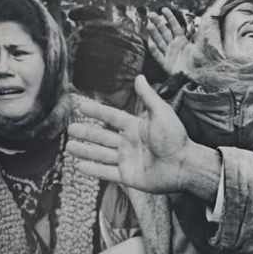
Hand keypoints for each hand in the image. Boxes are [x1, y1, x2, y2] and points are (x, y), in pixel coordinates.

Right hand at [67, 75, 199, 194]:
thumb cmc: (175, 138)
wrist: (183, 165)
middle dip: (86, 132)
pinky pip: (106, 172)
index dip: (96, 110)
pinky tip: (78, 166)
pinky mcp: (128, 176)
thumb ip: (148, 96)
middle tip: (69, 129)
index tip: (80, 105)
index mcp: (136, 127)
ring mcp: (127, 160)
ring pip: (101, 154)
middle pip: (102, 136)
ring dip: (85, 150)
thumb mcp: (161, 113)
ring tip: (69, 146)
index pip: (111, 116)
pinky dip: (92, 170)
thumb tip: (139, 77)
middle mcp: (129, 143)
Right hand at [147, 7, 196, 75]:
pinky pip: (158, 55)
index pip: (174, 26)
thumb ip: (202, 33)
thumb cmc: (201, 62)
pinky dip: (154, 49)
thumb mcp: (202, 45)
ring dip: (154, 33)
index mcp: (182, 41)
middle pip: (164, 32)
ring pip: (159, 41)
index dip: (169, 17)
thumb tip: (207, 20)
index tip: (164, 9)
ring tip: (148, 25)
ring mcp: (169, 54)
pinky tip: (150, 42)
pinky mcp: (166, 64)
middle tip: (150, 14)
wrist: (199, 77)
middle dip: (158, 22)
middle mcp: (174, 46)